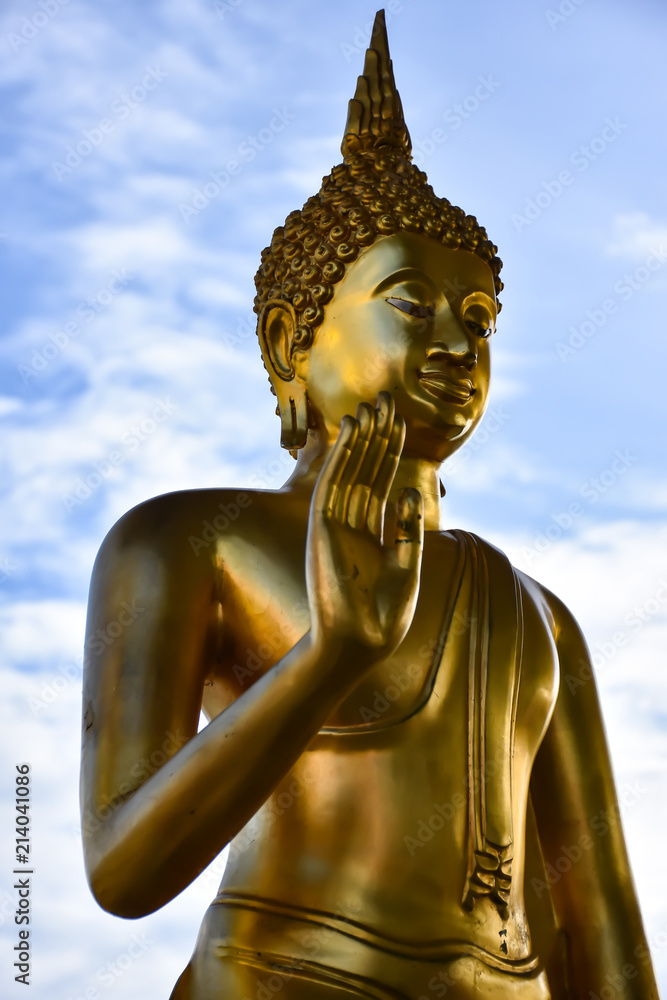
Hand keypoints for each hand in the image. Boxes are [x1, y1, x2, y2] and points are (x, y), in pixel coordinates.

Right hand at [306, 392, 423, 668]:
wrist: (359, 646)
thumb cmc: (383, 617)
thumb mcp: (406, 566)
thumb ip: (406, 529)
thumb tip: (406, 492)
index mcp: (369, 536)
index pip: (379, 485)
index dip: (388, 454)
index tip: (398, 422)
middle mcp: (350, 526)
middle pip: (365, 472)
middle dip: (376, 438)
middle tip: (385, 401)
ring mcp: (334, 526)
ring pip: (348, 473)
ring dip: (359, 440)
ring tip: (370, 407)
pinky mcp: (322, 530)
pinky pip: (333, 484)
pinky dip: (341, 457)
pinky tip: (351, 432)